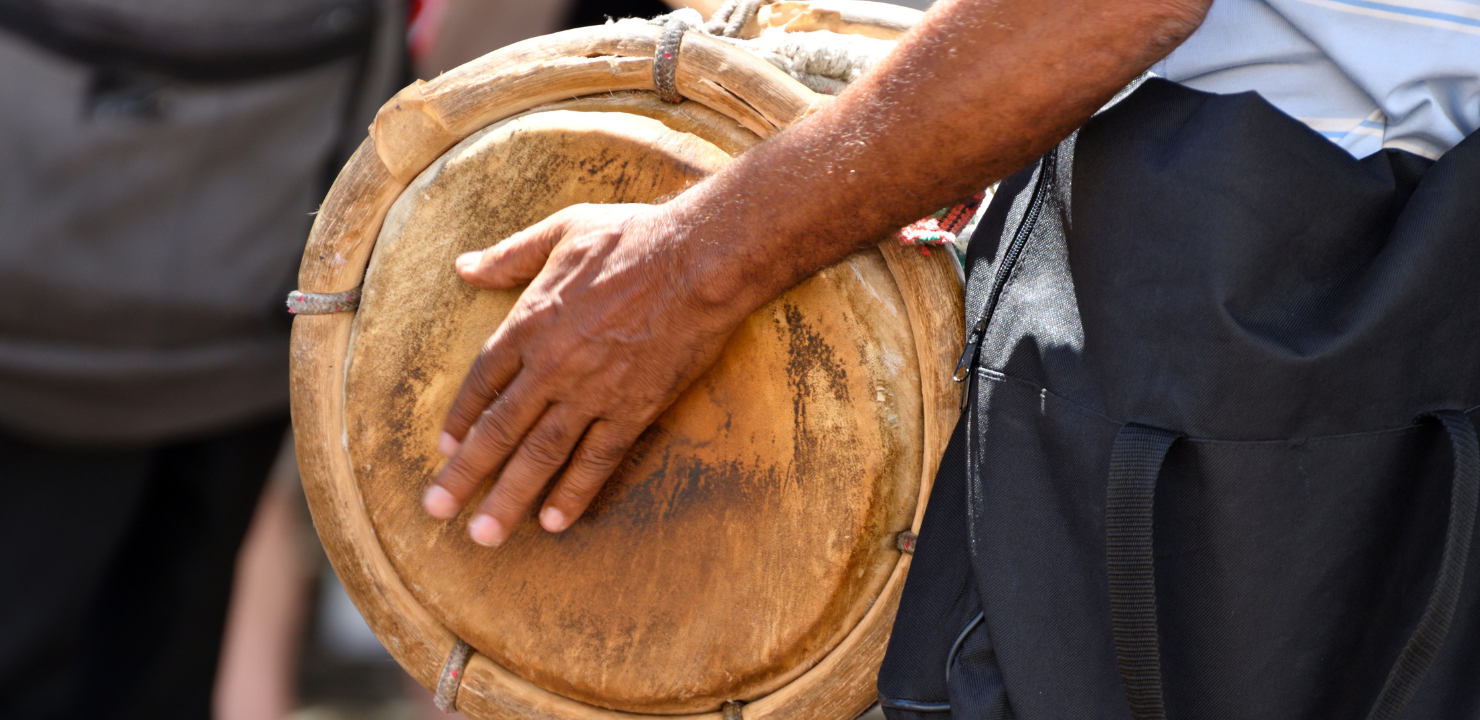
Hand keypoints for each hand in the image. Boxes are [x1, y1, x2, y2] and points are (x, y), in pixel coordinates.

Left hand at [420, 202, 745, 545]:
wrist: (697, 260)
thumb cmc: (633, 237)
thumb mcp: (562, 231)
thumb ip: (510, 255)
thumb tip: (464, 266)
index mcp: (529, 323)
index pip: (482, 382)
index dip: (461, 417)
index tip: (444, 447)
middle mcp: (551, 366)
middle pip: (498, 430)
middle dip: (465, 475)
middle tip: (437, 511)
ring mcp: (592, 393)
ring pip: (540, 456)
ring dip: (509, 498)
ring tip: (484, 536)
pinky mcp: (633, 409)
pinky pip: (597, 459)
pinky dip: (575, 492)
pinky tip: (555, 522)